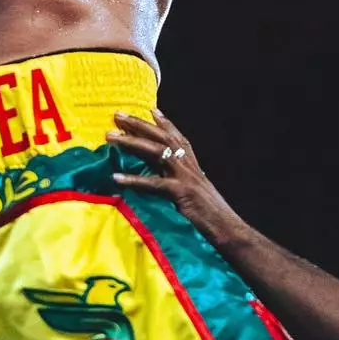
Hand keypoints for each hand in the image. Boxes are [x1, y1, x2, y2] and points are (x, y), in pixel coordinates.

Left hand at [108, 113, 251, 250]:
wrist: (228, 229)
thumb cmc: (211, 215)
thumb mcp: (195, 192)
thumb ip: (181, 181)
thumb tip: (165, 178)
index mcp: (192, 165)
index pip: (177, 138)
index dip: (165, 123)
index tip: (151, 109)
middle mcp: (188, 166)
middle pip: (161, 138)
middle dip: (139, 124)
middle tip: (117, 115)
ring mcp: (185, 177)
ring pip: (156, 152)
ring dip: (131, 142)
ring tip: (110, 137)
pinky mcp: (180, 193)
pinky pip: (153, 184)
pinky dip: (134, 180)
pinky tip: (116, 177)